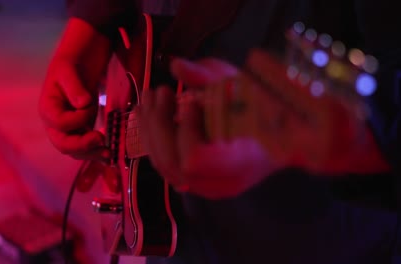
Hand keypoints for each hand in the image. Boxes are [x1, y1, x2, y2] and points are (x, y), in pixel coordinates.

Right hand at [39, 18, 110, 159]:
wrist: (83, 56)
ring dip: (91, 154)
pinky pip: (86, 145)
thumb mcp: (69, 68)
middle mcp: (55, 122)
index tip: (91, 103)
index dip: (77, 119)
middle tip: (101, 140)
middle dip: (82, 146)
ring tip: (108, 154)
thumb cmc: (72, 60)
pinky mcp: (83, 128)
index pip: (60, 123)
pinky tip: (109, 154)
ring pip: (75, 150)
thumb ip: (74, 86)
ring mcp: (69, 127)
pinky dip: (96, 152)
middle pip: (63, 143)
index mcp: (48, 107)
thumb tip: (83, 103)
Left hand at [139, 58, 278, 199]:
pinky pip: (165, 165)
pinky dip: (152, 139)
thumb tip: (176, 66)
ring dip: (150, 129)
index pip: (196, 158)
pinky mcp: (192, 182)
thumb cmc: (259, 109)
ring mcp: (204, 187)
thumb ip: (208, 77)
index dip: (187, 130)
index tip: (192, 102)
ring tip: (149, 97)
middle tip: (160, 91)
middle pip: (173, 162)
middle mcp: (220, 182)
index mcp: (240, 162)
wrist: (274, 137)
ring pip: (163, 165)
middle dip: (159, 124)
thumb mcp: (238, 86)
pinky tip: (147, 113)